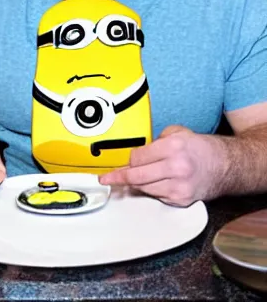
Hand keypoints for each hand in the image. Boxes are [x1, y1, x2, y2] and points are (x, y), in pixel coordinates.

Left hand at [99, 126, 225, 205]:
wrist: (226, 166)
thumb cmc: (199, 148)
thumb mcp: (177, 133)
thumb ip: (155, 141)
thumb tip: (135, 153)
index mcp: (172, 148)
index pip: (137, 158)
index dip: (127, 160)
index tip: (117, 163)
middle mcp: (176, 168)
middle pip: (136, 176)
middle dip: (119, 178)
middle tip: (106, 179)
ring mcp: (179, 186)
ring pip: (144, 188)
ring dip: (134, 184)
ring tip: (127, 180)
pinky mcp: (181, 200)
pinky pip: (156, 196)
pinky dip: (149, 190)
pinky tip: (150, 184)